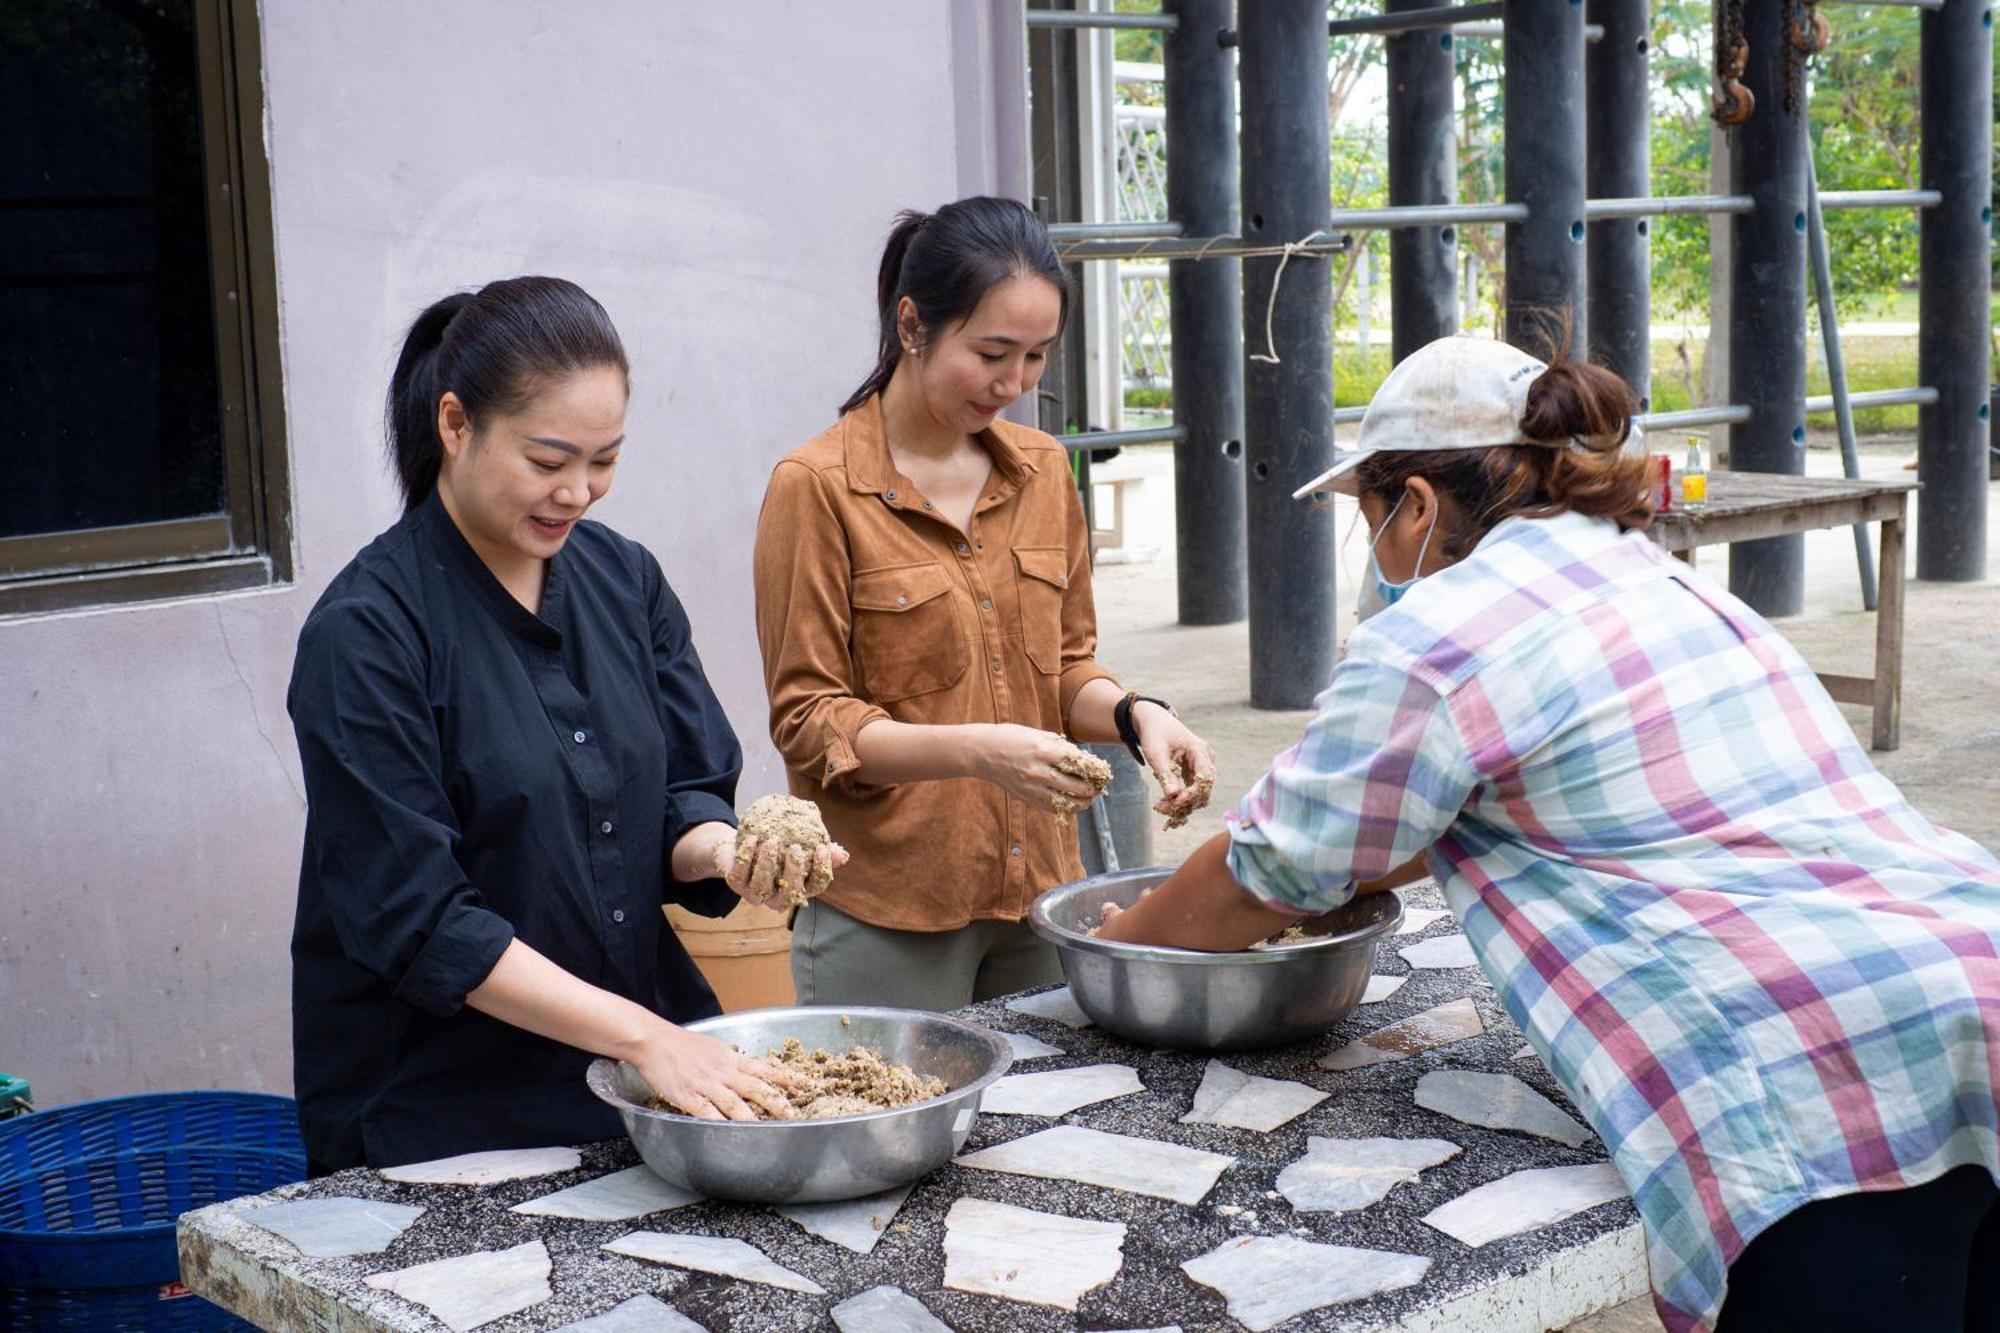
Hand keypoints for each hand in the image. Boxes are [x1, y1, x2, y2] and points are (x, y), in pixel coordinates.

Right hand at [635, 1023, 799, 1120]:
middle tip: (795, 1114)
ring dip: (755, 1118)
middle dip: (778, 1102)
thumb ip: (730, 1060)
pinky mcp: (689, 1097)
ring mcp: (707, 1085)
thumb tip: (744, 1067)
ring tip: (770, 1130)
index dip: (785, 1078)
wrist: (653, 1041)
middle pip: (757, 1088)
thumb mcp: (712, 1047)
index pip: (764, 1069)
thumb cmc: (679, 1043)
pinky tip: (731, 1136)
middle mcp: (724, 1072)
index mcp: (730, 1059)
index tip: (804, 1084)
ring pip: (737, 1105)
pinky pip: (709, 1114)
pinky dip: (721, 1126)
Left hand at [709, 831, 847, 909]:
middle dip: (793, 872)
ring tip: (772, 841)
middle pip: (789, 893)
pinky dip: (746, 856)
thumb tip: (842, 854)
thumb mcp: (801, 846)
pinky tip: (753, 838)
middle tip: (794, 849)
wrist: (744, 844)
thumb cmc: (779, 847)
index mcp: (798, 888)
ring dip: (767, 864)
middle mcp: (777, 897)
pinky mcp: (736, 885)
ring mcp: (755, 894)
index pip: (816, 886)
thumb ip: (821, 849)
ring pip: (761, 887)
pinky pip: (739, 875)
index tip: (821, 848)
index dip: (821, 869)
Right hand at [972, 724, 1104, 810]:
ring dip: (1081, 802)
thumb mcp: (1036, 733)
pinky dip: (1064, 808)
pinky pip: (1050, 807)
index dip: (1093, 769)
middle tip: (1098, 787)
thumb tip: (1078, 753)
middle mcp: (1040, 771)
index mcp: (1044, 751)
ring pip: (1065, 802)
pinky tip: (1071, 804)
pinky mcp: (1026, 797)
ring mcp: (1032, 787)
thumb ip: (1058, 743)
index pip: (1078, 763)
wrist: (983, 752)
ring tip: (1089, 799)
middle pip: (1075, 786)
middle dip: (1091, 788)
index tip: (1102, 771)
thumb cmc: (1009, 737)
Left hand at [1132, 704, 1216, 819]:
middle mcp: (1206, 759)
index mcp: (1200, 750)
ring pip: (1199, 793)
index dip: (1190, 795)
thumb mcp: (1156, 754)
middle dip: (1184, 802)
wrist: (1154, 723)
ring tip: (1160, 806)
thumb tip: (1173, 796)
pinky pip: (1193, 790)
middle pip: (1204, 789)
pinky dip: (1180, 798)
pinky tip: (1164, 802)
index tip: (1172, 804)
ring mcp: (1202, 766)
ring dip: (1182, 803)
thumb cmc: (1155, 735)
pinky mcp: (1195, 772)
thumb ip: (1166, 774)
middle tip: (1160, 808)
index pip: (1204, 779)